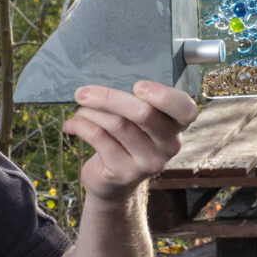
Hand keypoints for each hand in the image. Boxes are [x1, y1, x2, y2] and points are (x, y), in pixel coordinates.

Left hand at [62, 81, 198, 203]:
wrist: (113, 183)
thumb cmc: (126, 139)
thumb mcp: (139, 121)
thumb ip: (135, 101)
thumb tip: (102, 73)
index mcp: (177, 124)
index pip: (185, 109)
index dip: (164, 96)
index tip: (138, 85)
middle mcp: (169, 145)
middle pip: (143, 113)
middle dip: (108, 97)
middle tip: (82, 92)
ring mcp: (148, 162)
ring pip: (117, 125)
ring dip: (90, 112)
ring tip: (77, 108)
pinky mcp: (124, 172)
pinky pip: (99, 139)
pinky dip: (80, 126)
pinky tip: (70, 124)